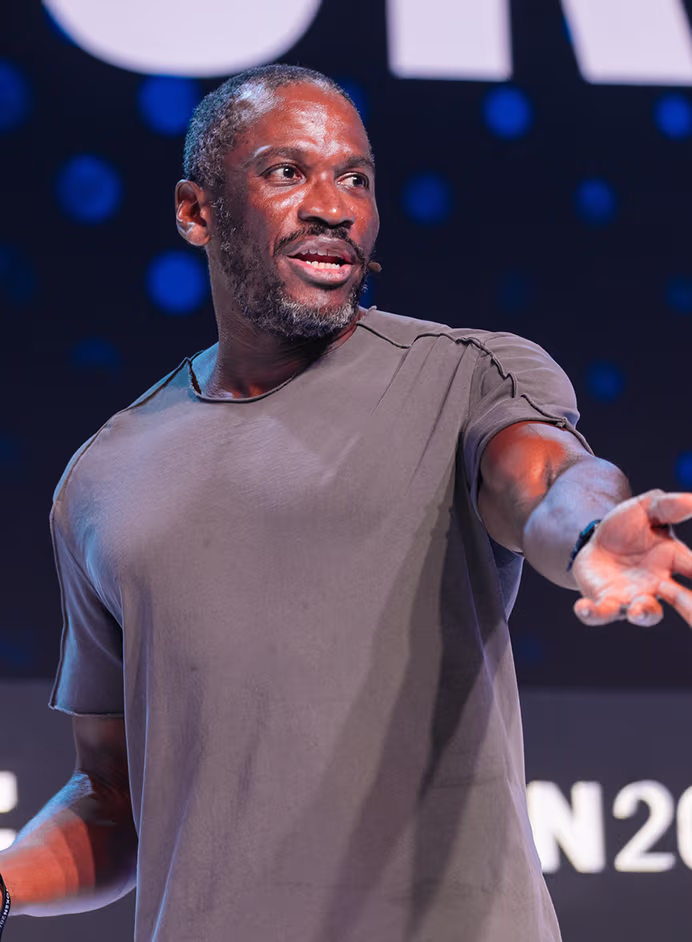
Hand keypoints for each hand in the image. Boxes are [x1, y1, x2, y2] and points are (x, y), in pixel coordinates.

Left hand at [572, 490, 691, 626]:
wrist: (594, 539)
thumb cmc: (627, 527)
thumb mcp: (645, 508)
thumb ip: (668, 506)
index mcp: (673, 560)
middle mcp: (658, 584)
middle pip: (683, 602)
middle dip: (690, 608)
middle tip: (691, 609)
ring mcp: (632, 596)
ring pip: (644, 614)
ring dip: (643, 614)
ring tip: (637, 611)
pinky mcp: (605, 601)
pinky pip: (600, 613)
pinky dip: (593, 614)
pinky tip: (584, 607)